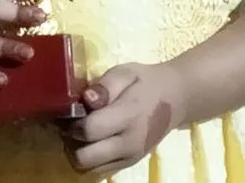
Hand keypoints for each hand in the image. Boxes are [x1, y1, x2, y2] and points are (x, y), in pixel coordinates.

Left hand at [62, 62, 185, 175]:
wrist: (176, 99)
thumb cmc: (145, 81)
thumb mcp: (125, 73)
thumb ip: (104, 86)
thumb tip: (86, 99)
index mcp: (128, 116)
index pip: (89, 130)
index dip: (71, 122)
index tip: (68, 110)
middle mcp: (129, 143)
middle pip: (84, 157)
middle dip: (70, 141)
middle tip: (70, 123)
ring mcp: (129, 158)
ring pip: (89, 170)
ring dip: (77, 153)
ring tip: (80, 132)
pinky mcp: (128, 165)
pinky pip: (99, 172)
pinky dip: (89, 160)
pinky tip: (91, 141)